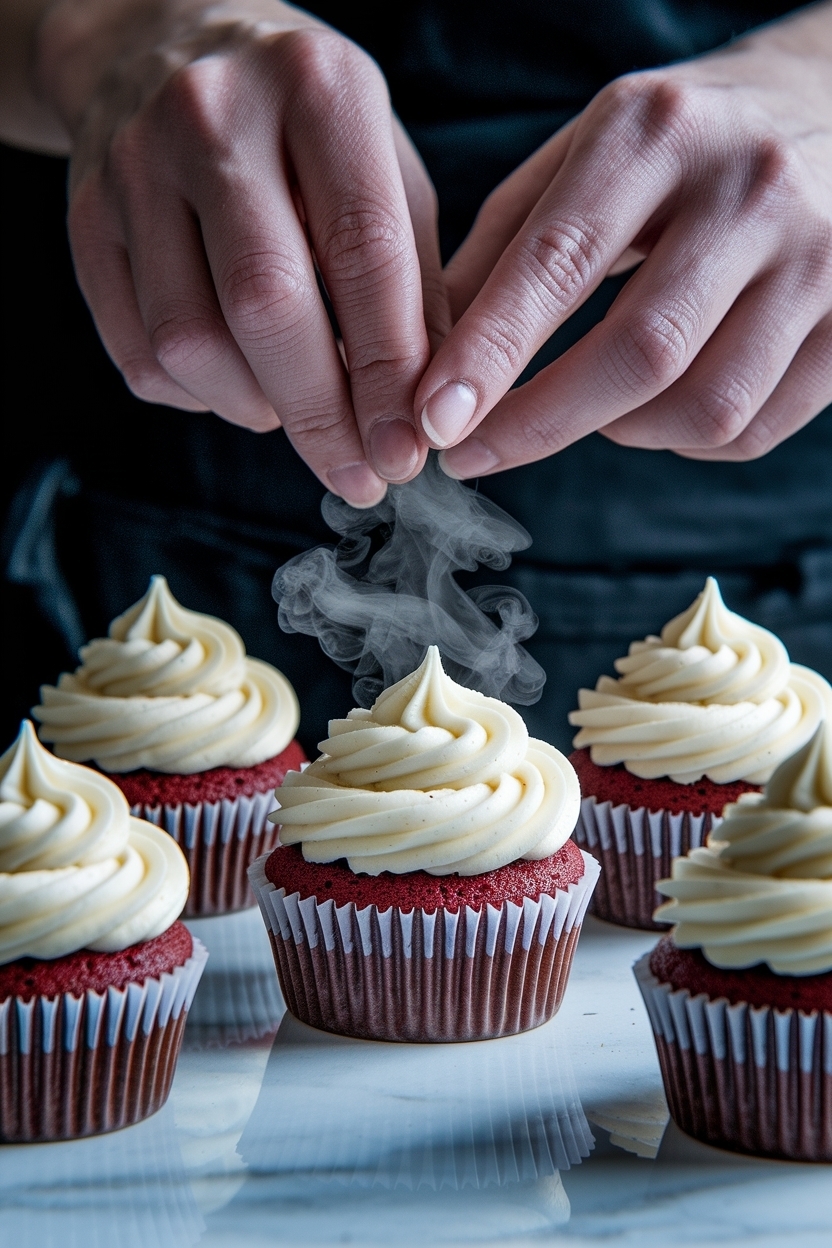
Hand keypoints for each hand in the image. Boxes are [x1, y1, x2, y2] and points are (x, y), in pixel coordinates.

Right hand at [36, 0, 448, 503]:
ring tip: (297, 410)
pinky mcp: (86, 220)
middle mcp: (215, 117)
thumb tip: (428, 410)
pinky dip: (200, 397)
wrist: (159, 41)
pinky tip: (238, 380)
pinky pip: (139, 354)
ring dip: (256, 408)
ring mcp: (135, 166)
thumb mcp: (384, 166)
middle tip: (362, 476)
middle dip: (322, 416)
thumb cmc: (302, 125)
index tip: (411, 450)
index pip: (362, 251)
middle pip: (266, 304)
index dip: (390, 371)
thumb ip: (414, 281)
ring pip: (190, 342)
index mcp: (317, 88)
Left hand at [414, 4, 831, 476]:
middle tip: (473, 454)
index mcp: (658, 132)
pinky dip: (687, 440)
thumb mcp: (589, 150)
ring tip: (590, 406)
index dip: (490, 354)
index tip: (434, 420)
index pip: (559, 260)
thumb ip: (508, 244)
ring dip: (624, 432)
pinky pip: (755, 429)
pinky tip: (663, 404)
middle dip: (540, 422)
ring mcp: (819, 258)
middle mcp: (749, 190)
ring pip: (707, 406)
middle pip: (640, 352)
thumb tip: (426, 352)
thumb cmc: (684, 142)